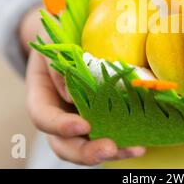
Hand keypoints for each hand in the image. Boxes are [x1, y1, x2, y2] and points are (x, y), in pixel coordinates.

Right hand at [21, 7, 145, 164]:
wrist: (73, 32)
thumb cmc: (61, 34)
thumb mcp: (56, 39)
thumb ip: (58, 63)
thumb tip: (71, 95)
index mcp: (41, 95)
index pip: (43, 117)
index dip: (59, 125)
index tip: (83, 125)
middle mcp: (59, 114)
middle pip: (64, 144)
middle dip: (86, 152)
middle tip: (109, 148)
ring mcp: (80, 119)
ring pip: (89, 146)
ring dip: (112, 152)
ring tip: (135, 149)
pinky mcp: (102, 118)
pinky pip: (110, 134)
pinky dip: (124, 142)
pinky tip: (142, 143)